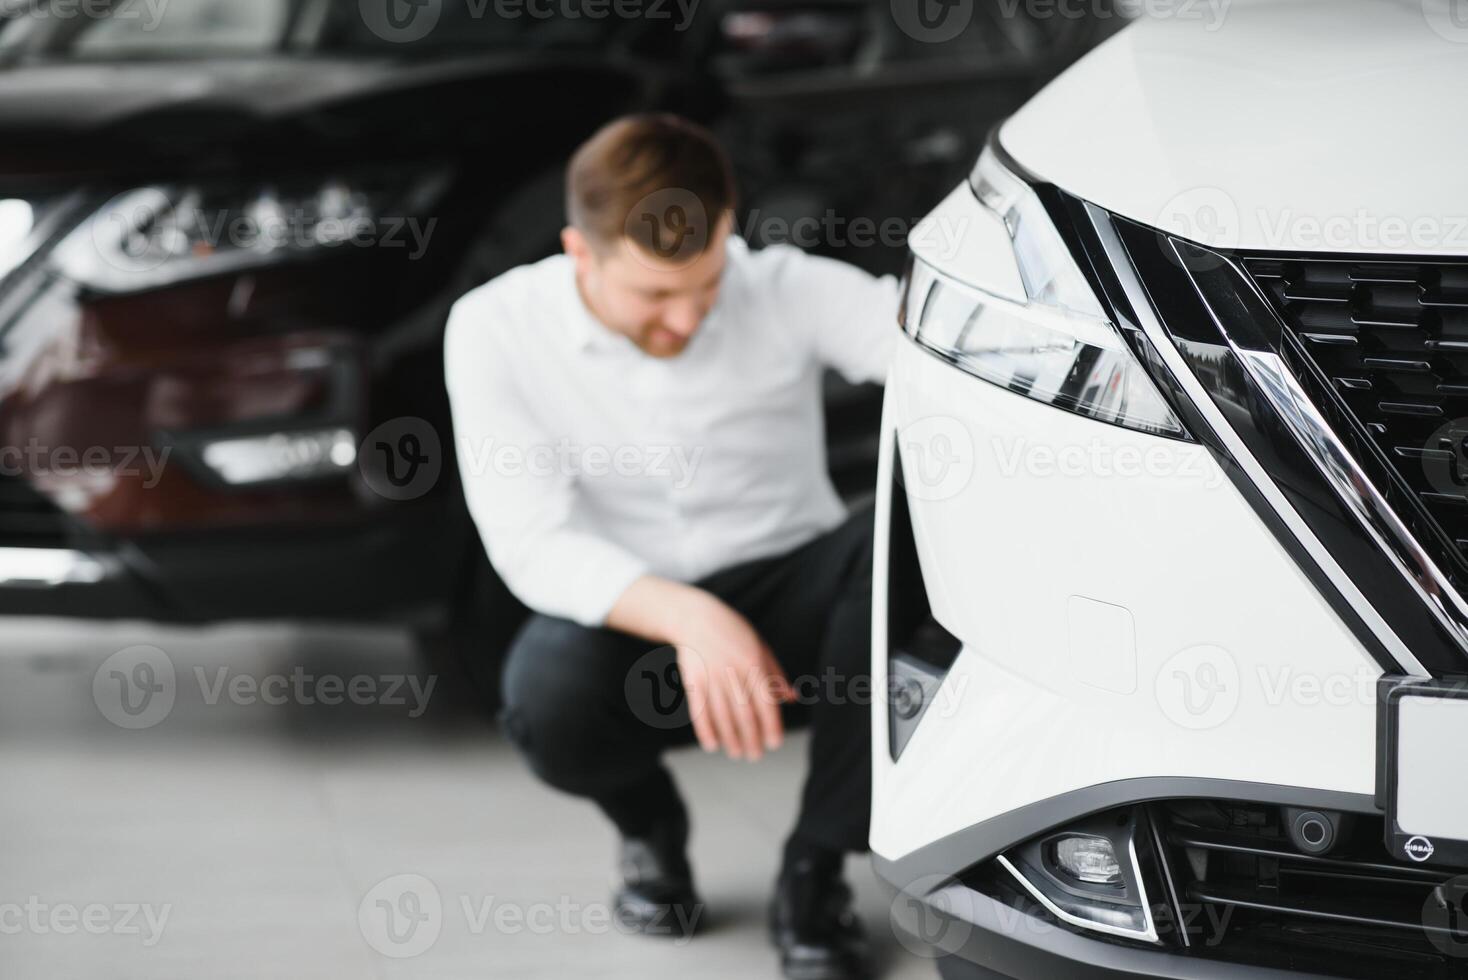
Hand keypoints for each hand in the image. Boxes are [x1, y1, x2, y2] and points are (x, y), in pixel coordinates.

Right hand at [608, 576, 793, 760]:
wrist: (696, 618)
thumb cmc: (733, 632)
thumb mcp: (759, 646)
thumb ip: (776, 673)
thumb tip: (791, 698)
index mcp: (753, 663)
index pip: (765, 701)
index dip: (771, 725)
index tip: (774, 743)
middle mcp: (732, 671)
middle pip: (744, 713)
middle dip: (751, 738)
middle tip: (755, 756)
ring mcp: (711, 676)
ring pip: (722, 715)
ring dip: (730, 738)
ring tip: (737, 753)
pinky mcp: (692, 680)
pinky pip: (699, 710)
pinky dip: (705, 729)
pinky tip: (712, 745)